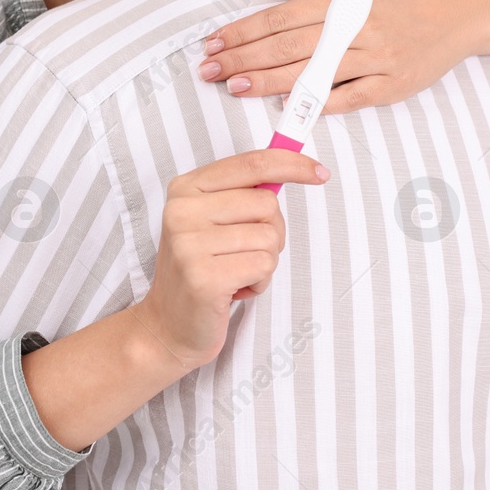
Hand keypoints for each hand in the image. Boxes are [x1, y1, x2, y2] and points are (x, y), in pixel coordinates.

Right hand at [130, 148, 328, 372]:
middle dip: (272, 232)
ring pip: (269, 237)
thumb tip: (296, 166)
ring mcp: (189, 244)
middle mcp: (182, 210)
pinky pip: (264, 266)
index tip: (320, 172)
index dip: (292, 165)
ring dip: (264, 262)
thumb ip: (244, 193)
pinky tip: (235, 290)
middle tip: (244, 253)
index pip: (252, 163)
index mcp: (186, 188)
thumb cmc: (202, 270)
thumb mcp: (213, 221)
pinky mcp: (203, 277)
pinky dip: (260, 282)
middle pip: (267, 203)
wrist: (168, 325)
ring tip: (235, 274)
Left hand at [197, 0, 483, 114]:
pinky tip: (284, 107)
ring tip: (235, 86)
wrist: (456, 12)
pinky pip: (347, 99)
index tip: (214, 43)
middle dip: (244, 60)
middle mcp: (358, 29)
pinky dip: (317, 104)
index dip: (243, 32)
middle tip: (210, 70)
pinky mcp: (391, 86)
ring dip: (268, 83)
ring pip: (312, 76)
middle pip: (288, 49)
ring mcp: (375, 60)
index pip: (281, 18)